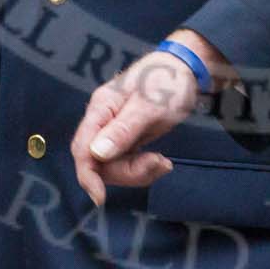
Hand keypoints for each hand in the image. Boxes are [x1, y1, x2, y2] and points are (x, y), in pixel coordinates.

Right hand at [71, 29, 226, 205]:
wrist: (188, 70)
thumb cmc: (168, 80)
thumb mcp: (149, 106)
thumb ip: (122, 130)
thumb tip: (96, 154)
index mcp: (101, 108)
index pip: (82, 148)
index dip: (87, 175)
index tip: (100, 198)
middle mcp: (103, 121)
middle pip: (98, 163)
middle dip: (126, 172)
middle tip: (158, 163)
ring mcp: (114, 131)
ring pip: (114, 167)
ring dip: (138, 172)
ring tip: (164, 162)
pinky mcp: (128, 139)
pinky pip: (127, 163)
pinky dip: (143, 168)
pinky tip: (162, 162)